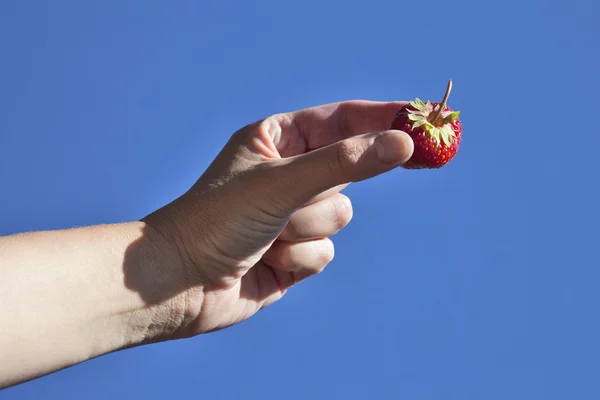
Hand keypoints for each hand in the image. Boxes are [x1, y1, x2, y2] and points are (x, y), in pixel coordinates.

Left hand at [142, 100, 413, 336]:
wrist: (178, 283)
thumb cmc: (218, 219)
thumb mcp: (281, 182)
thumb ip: (343, 163)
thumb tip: (400, 143)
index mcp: (278, 139)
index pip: (342, 120)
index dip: (384, 119)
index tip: (425, 119)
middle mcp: (288, 173)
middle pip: (349, 172)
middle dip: (329, 189)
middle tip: (368, 175)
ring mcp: (293, 215)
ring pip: (340, 216)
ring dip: (309, 229)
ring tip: (270, 234)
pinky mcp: (295, 254)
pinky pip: (326, 252)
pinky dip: (302, 258)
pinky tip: (269, 260)